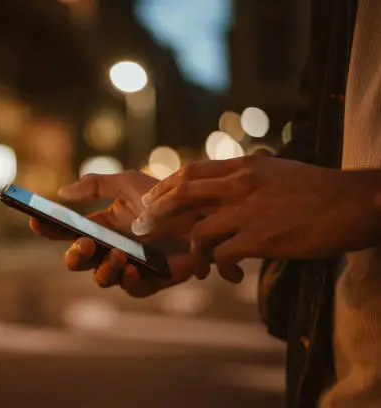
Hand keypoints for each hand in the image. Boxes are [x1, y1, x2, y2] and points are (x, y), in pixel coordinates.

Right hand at [30, 171, 202, 296]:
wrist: (205, 211)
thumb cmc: (167, 198)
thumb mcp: (128, 183)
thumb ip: (95, 185)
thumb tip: (61, 193)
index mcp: (103, 226)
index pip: (68, 231)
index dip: (50, 228)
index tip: (36, 221)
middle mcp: (112, 248)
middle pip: (79, 261)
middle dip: (75, 255)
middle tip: (84, 242)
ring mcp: (131, 265)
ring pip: (101, 278)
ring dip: (102, 268)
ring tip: (115, 253)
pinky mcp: (154, 279)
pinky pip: (132, 288)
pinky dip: (127, 280)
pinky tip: (130, 267)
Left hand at [138, 156, 380, 271]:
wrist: (354, 203)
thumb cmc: (318, 190)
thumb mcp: (276, 171)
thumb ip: (246, 177)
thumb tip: (224, 185)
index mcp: (243, 167)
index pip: (190, 171)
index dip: (163, 187)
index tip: (149, 200)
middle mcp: (240, 185)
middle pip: (181, 195)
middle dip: (155, 214)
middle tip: (142, 230)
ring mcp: (248, 211)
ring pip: (198, 233)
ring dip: (192, 256)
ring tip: (199, 270)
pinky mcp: (262, 239)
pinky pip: (223, 257)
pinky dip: (221, 269)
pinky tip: (233, 275)